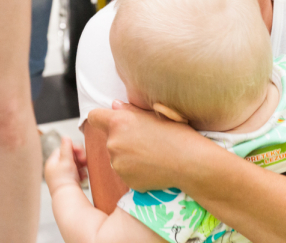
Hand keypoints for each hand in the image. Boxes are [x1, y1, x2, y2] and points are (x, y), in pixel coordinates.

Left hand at [45, 137, 87, 194]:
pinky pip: (76, 173)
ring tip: (84, 171)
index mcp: (52, 162)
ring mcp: (61, 176)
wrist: (67, 198)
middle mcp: (55, 169)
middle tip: (85, 160)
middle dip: (79, 158)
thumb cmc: (65, 179)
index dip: (72, 148)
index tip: (80, 151)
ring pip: (74, 165)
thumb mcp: (66, 160)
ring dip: (81, 166)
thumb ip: (66, 147)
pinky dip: (81, 173)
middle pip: (69, 157)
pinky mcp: (67, 183)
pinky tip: (83, 177)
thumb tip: (65, 136)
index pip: (62, 149)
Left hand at [87, 101, 205, 191]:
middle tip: (145, 139)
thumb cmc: (178, 134)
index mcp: (120, 122)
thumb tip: (114, 106)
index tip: (111, 120)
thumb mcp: (156, 114)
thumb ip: (130, 110)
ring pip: (117, 157)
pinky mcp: (125, 180)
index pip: (95, 116)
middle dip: (122, 138)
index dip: (102, 117)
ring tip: (152, 154)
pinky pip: (125, 172)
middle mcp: (113, 143)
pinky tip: (153, 166)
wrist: (190, 163)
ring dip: (128, 155)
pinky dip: (135, 170)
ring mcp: (118, 164)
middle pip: (109, 138)